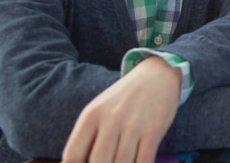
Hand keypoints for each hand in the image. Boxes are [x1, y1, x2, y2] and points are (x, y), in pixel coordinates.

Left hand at [62, 56, 180, 162]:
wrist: (157, 76)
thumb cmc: (123, 101)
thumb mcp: (99, 111)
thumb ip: (86, 138)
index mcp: (91, 115)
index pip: (73, 155)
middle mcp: (110, 119)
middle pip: (98, 162)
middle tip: (109, 161)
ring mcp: (133, 125)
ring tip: (122, 161)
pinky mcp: (153, 130)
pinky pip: (143, 161)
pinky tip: (137, 162)